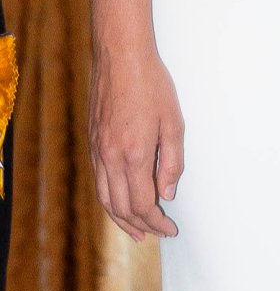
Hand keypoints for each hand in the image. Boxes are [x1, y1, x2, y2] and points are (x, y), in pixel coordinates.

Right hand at [88, 43, 183, 240]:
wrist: (121, 57)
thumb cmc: (152, 86)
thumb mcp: (174, 123)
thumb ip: (172, 163)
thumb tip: (168, 195)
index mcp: (135, 155)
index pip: (144, 205)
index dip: (158, 223)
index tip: (171, 229)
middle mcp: (111, 157)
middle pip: (123, 208)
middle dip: (142, 226)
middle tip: (158, 234)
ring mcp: (98, 151)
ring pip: (106, 198)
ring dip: (122, 219)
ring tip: (137, 231)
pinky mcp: (93, 143)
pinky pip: (99, 181)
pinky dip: (110, 200)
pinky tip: (121, 204)